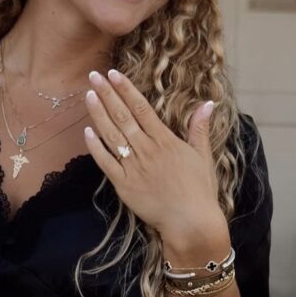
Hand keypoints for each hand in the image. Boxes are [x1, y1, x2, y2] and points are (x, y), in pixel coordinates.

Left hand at [83, 68, 226, 248]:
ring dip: (99, 114)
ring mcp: (134, 167)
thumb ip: (199, 128)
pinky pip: (106, 162)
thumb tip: (208, 103)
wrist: (191, 223)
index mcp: (166, 141)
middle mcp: (148, 150)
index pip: (142, 109)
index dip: (126, 90)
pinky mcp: (124, 185)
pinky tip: (87, 131)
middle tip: (94, 76)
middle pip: (123, 116)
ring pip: (112, 135)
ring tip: (88, 95)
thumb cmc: (199, 191)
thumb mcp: (203, 156)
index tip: (114, 74)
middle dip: (107, 94)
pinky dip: (96, 147)